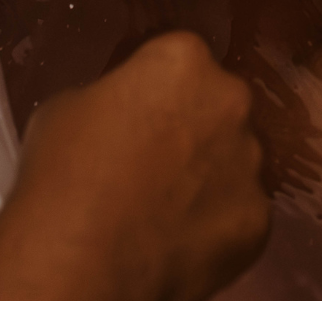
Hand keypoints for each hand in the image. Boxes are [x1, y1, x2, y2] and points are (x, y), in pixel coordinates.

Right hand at [0, 33, 269, 299]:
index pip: (179, 60)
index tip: (136, 115)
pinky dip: (216, 227)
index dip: (155, 89)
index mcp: (184, 59)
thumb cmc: (63, 174)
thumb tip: (124, 115)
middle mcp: (231, 100)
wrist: (79, 261)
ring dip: (209, 177)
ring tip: (164, 211)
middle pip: (218, 105)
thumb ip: (114, 96)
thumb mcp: (69, 106)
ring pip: (235, 161)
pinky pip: (240, 214)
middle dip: (194, 128)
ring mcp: (250, 161)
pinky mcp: (258, 219)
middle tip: (154, 164)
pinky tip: (177, 243)